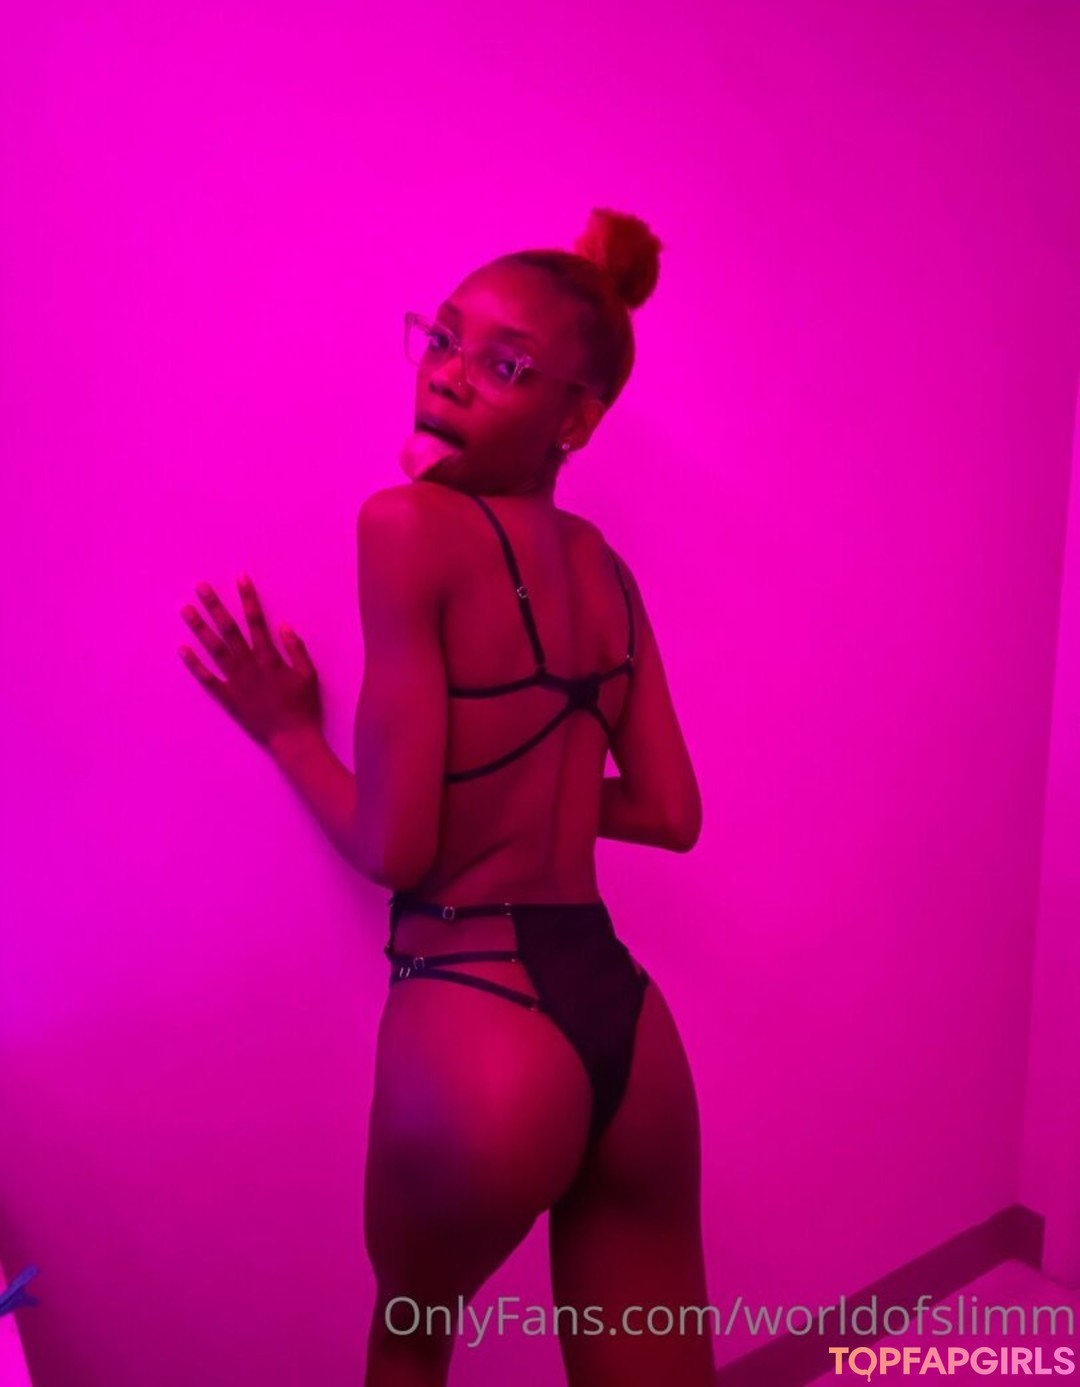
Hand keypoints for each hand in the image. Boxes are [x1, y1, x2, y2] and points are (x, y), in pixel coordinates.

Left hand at [178, 575, 321, 747]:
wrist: (293, 738)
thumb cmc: (304, 707)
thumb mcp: (309, 675)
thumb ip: (296, 649)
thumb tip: (283, 625)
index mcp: (270, 658)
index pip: (257, 621)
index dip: (249, 599)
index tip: (241, 578)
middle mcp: (250, 665)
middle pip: (229, 630)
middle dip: (215, 606)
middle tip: (201, 587)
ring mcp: (236, 681)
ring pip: (215, 650)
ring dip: (199, 628)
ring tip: (185, 609)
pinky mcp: (228, 698)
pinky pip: (208, 680)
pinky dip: (195, 665)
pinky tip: (182, 650)